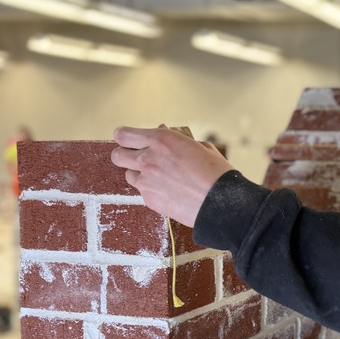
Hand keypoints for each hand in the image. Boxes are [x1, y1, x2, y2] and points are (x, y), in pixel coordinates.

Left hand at [111, 125, 233, 226]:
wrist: (222, 204)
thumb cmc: (216, 174)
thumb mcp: (201, 147)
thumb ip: (178, 140)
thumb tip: (165, 134)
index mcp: (161, 140)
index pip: (123, 134)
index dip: (124, 137)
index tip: (128, 140)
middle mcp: (148, 158)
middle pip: (117, 155)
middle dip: (125, 155)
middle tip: (139, 158)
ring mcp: (146, 181)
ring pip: (129, 175)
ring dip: (140, 174)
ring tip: (160, 178)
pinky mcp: (149, 199)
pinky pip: (143, 192)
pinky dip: (152, 190)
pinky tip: (169, 191)